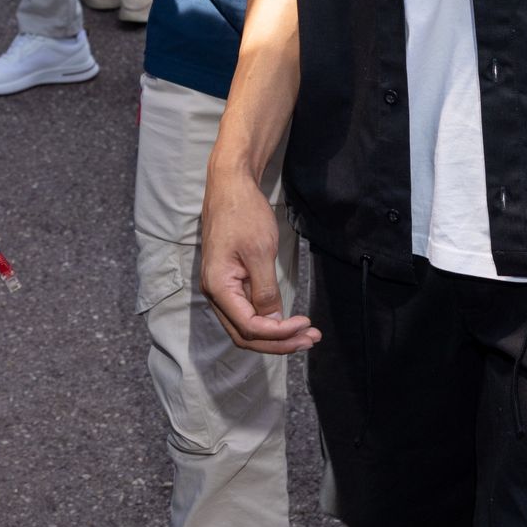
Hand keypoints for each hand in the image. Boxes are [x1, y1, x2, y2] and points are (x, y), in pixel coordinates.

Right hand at [201, 166, 318, 354]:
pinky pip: (247, 311)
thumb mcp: (260, 251)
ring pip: (246, 326)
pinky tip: (286, 321)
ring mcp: (222, 288)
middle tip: (310, 338)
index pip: (249, 327)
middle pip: (246, 334)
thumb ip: (265, 291)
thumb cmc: (243, 213)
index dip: (278, 334)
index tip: (305, 325)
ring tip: (304, 334)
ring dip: (275, 335)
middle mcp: (215, 293)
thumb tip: (273, 323)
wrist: (231, 185)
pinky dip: (268, 320)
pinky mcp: (230, 280)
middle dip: (279, 342)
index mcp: (218, 288)